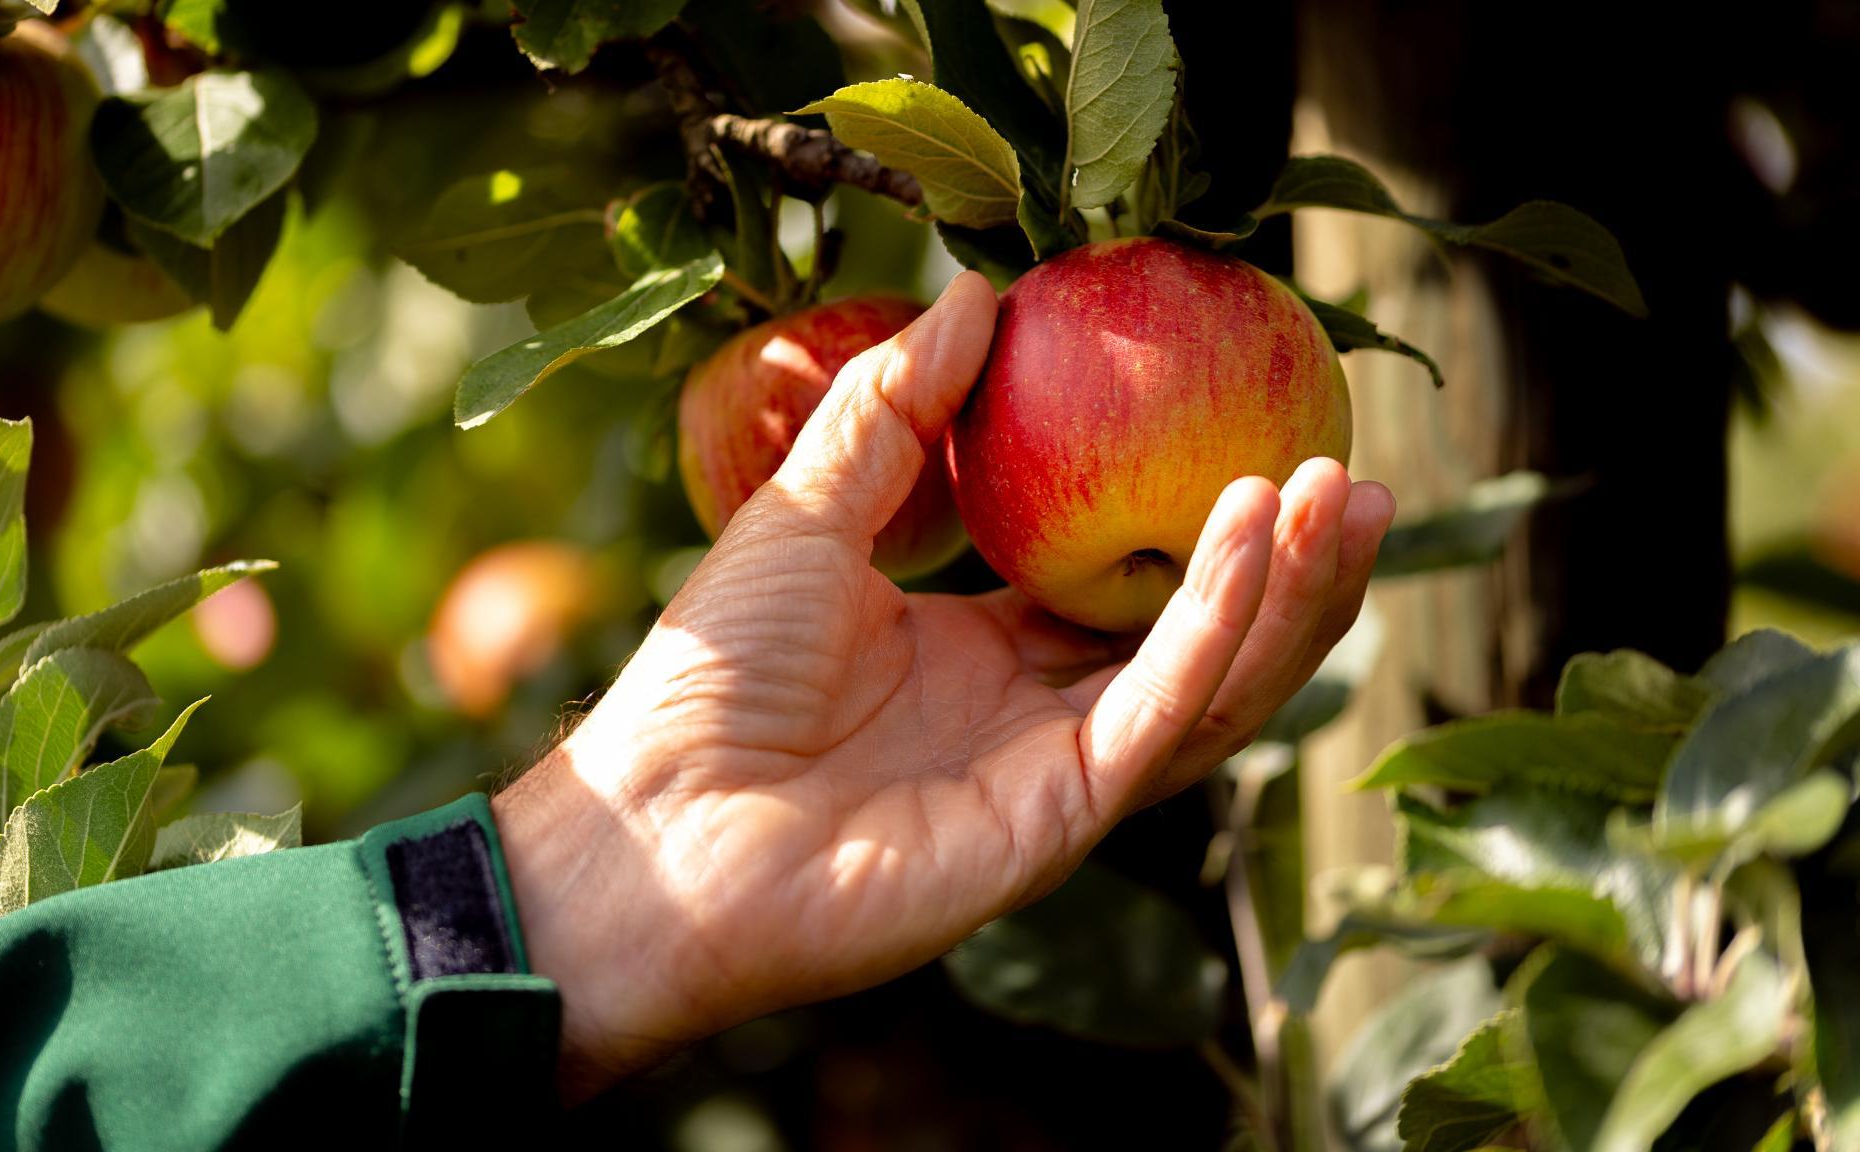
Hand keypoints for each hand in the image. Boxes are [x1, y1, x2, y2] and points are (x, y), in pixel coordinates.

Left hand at [491, 272, 1394, 1099]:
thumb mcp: (807, 509)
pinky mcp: (1055, 820)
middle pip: (1199, 639)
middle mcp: (1036, 718)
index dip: (1201, 524)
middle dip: (1287, 562)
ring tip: (1348, 492)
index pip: (1126, 588)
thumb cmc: (709, 675)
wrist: (655, 822)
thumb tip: (975, 292)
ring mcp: (1054, 777)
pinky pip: (1160, 714)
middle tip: (1354, 467)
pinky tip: (1256, 537)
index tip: (1262, 433)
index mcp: (984, 654)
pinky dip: (1218, 627)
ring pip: (1213, 684)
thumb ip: (893, 411)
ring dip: (1287, 591)